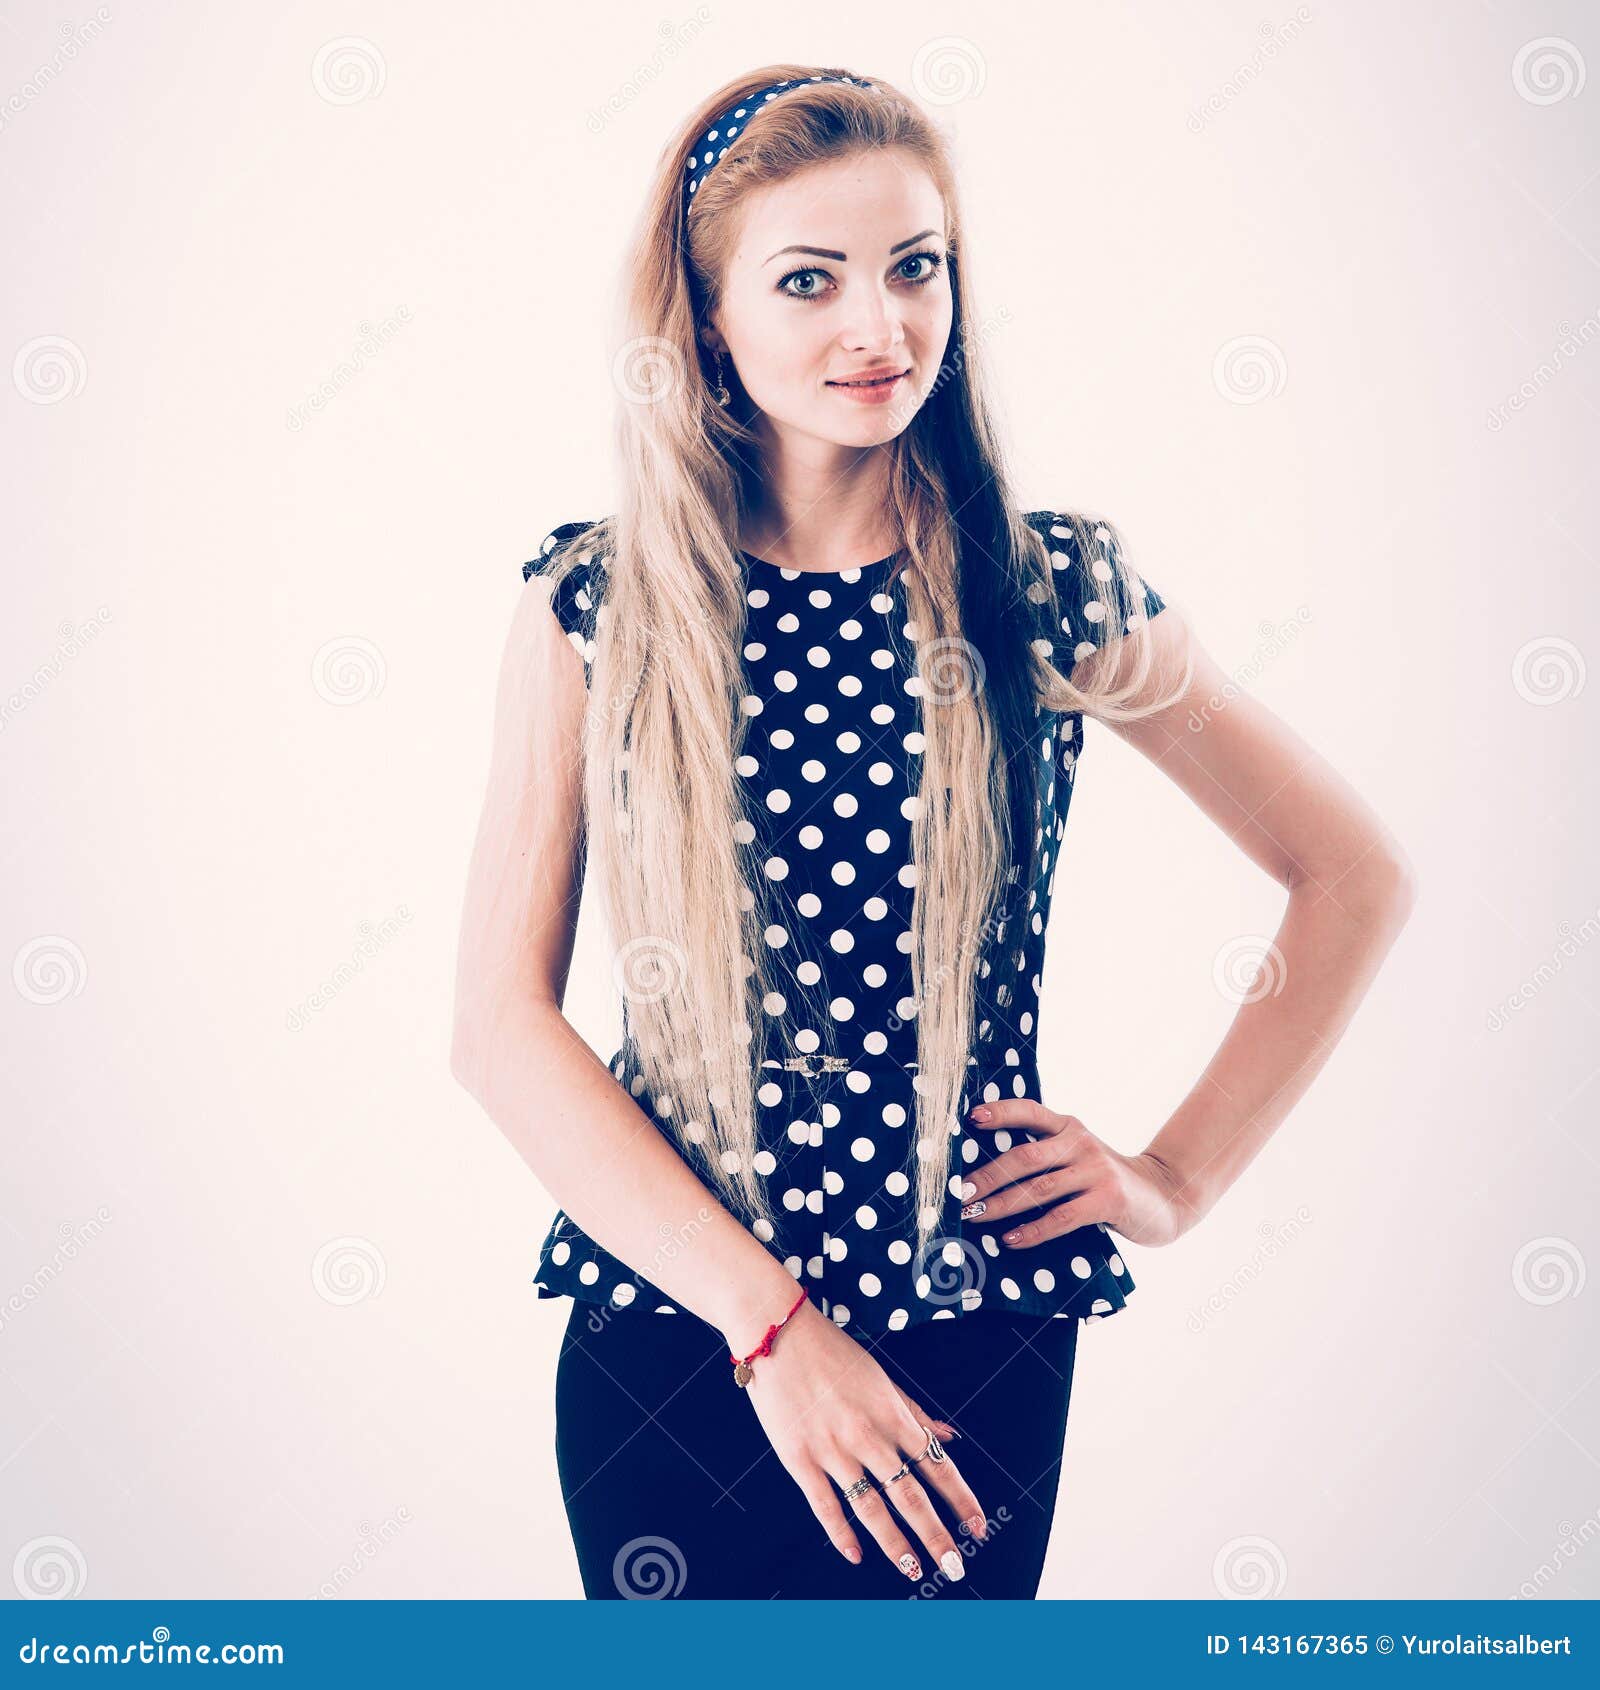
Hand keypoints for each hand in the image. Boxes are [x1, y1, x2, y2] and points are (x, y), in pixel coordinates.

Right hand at [730, 1298, 986, 1583]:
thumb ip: (915, 1412)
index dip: (961, 1500)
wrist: (778, 1333)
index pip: (937, 1466)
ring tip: (913, 1569)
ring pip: (871, 1508)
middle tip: (954, 1567)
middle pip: (910, 1496)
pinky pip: (824, 1505)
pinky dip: (842, 1534)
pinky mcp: (798, 1458)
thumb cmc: (833, 1353)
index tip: (978, 1528)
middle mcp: (868, 1435)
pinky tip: (856, 1555)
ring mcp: (832, 1450)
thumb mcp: (882, 1378)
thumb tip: (949, 1437)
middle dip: (936, 1535)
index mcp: (892, 1414)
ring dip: (895, 1543)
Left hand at [962, 1099, 1194, 1247]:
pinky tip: (1011, 1239)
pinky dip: (1034, 1230)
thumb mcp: (1077, 1156)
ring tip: (974, 1217)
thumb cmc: (1104, 1179)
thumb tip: (984, 1177)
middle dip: (988, 1176)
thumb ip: (1045, 1157)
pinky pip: (1062, 1216)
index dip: (1001, 1112)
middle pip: (1025, 1157)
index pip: (1029, 1111)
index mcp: (1068, 1127)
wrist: (1163, 1196)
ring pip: (1039, 1188)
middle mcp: (1080, 1142)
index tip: (971, 1118)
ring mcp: (1096, 1170)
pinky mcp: (1108, 1200)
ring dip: (1002, 1205)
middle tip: (959, 1192)